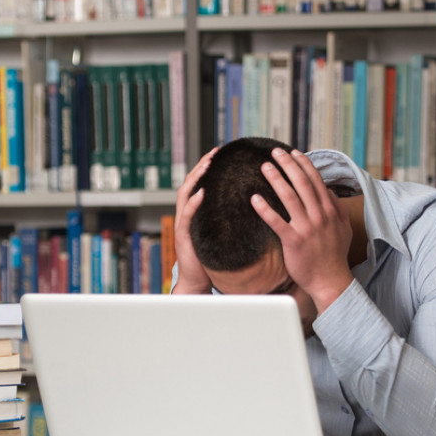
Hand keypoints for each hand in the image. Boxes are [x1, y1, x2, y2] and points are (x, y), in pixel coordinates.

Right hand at [171, 148, 216, 293]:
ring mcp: (183, 224)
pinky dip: (193, 203)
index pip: (200, 183)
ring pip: (185, 194)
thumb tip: (252, 208)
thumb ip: (228, 220)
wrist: (198, 282)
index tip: (220, 154)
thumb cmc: (212, 260)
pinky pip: (187, 216)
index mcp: (197, 213)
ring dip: (196, 178)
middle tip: (214, 153)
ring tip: (206, 166)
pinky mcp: (183, 236)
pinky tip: (201, 193)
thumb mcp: (222, 234)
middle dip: (201, 166)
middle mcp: (187, 215)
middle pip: (191, 183)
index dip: (208, 167)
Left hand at [251, 149, 353, 312]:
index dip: (304, 165)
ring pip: (289, 198)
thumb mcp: (344, 229)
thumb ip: (337, 208)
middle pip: (301, 183)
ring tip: (264, 167)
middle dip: (288, 165)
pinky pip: (277, 222)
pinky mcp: (294, 241)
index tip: (294, 153)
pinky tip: (254, 198)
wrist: (330, 281)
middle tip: (275, 152)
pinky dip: (265, 209)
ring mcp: (307, 228)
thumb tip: (328, 192)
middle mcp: (319, 216)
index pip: (315, 181)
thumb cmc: (335, 256)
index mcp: (329, 210)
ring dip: (276, 179)